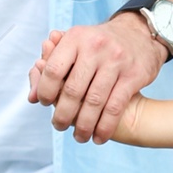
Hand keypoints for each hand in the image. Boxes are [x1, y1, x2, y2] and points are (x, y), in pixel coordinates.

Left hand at [28, 13, 163, 142]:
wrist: (140, 34)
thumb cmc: (99, 45)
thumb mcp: (75, 45)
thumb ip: (50, 67)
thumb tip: (32, 98)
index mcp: (76, 38)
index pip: (54, 70)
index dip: (46, 91)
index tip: (46, 104)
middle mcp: (95, 47)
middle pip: (73, 90)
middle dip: (64, 115)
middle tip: (59, 126)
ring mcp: (116, 62)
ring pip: (94, 102)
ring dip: (84, 126)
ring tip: (79, 137)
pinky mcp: (133, 75)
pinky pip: (115, 107)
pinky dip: (105, 127)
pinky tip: (99, 137)